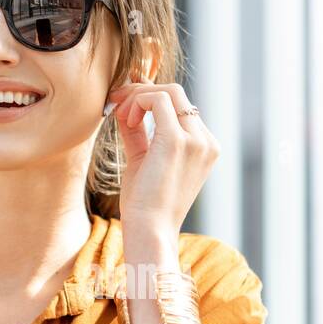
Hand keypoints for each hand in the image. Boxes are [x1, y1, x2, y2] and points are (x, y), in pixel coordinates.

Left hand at [107, 78, 220, 235]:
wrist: (149, 231)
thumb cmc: (146, 205)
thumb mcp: (144, 160)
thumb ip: (139, 132)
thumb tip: (126, 106)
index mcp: (204, 147)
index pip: (179, 107)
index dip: (148, 100)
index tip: (122, 108)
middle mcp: (206, 141)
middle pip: (176, 93)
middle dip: (141, 92)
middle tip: (116, 103)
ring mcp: (196, 140)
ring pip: (168, 91)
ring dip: (137, 96)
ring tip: (118, 114)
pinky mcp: (177, 141)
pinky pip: (157, 100)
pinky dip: (136, 102)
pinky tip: (124, 119)